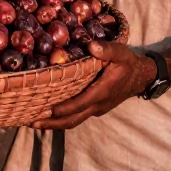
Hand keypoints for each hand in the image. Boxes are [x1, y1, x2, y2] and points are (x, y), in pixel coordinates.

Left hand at [32, 41, 154, 129]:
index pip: (81, 103)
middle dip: (52, 123)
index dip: (65, 108)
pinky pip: (77, 116)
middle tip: (31, 122)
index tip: (48, 109)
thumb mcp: (120, 52)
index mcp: (102, 91)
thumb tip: (91, 46)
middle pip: (73, 119)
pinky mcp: (95, 107)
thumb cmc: (128, 62)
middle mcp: (98, 104)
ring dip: (54, 124)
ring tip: (34, 122)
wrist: (140, 77)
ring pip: (74, 120)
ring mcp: (96, 108)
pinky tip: (50, 114)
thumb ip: (106, 49)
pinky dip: (63, 118)